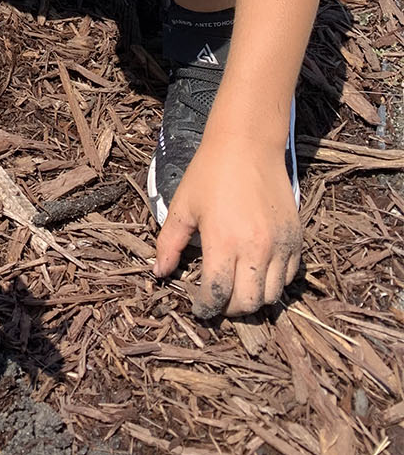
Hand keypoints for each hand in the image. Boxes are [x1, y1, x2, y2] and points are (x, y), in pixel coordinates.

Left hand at [153, 135, 301, 317]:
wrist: (247, 144)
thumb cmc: (210, 173)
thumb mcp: (183, 206)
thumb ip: (168, 243)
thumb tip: (159, 272)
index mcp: (223, 241)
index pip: (217, 294)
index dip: (205, 307)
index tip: (199, 306)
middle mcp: (256, 248)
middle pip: (247, 303)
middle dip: (229, 309)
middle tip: (217, 301)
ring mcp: (280, 245)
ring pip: (272, 296)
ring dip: (253, 300)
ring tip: (238, 289)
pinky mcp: (296, 238)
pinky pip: (289, 276)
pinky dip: (274, 283)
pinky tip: (257, 272)